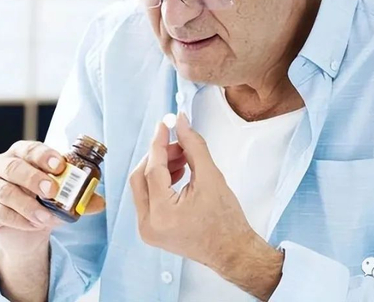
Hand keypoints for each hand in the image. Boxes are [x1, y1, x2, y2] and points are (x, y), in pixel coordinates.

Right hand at [0, 140, 105, 257]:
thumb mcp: (66, 196)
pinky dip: (18, 219)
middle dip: (34, 178)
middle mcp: (3, 165)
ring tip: (46, 217)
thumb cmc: (47, 200)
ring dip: (27, 205)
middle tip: (52, 191)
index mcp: (23, 153)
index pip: (31, 149)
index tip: (60, 166)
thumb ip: (81, 196)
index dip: (45, 156)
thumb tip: (100, 201)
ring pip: (5, 191)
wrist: (30, 228)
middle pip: (13, 166)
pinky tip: (34, 225)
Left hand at [129, 113, 282, 299]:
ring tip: (182, 158)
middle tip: (177, 144)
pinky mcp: (151, 230)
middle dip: (157, 156)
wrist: (232, 251)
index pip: (152, 169)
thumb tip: (181, 123)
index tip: (164, 126)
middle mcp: (148, 225)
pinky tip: (177, 172)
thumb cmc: (226, 221)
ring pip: (142, 187)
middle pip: (140, 177)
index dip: (158, 143)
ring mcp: (147, 230)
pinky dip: (159, 182)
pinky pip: (147, 198)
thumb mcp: (211, 177)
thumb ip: (193, 146)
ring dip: (158, 168)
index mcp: (162, 214)